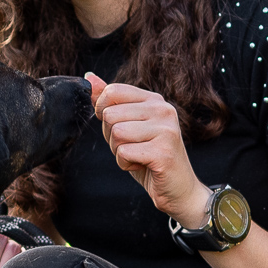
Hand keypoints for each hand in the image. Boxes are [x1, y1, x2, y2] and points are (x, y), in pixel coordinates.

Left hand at [87, 73, 209, 225]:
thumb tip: (89, 77)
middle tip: (133, 147)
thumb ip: (111, 102)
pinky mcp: (163, 151)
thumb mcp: (128, 126)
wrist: (178, 190)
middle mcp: (163, 110)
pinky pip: (123, 152)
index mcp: (155, 100)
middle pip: (110, 114)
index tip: (117, 127)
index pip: (113, 91)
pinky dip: (125, 164)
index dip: (102, 111)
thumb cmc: (150, 158)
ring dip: (118, 151)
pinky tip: (143, 166)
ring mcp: (166, 130)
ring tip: (138, 156)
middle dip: (111, 137)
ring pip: (116, 133)